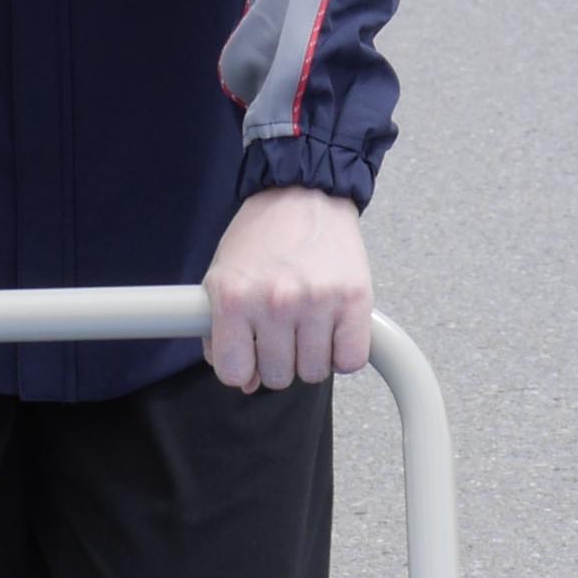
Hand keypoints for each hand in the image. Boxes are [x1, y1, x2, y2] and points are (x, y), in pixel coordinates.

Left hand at [204, 186, 371, 393]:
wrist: (303, 193)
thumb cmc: (261, 237)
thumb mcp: (222, 278)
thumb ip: (222, 334)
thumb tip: (246, 383)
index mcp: (233, 297)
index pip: (234, 373)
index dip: (243, 367)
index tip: (250, 351)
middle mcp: (275, 302)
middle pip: (278, 377)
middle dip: (279, 359)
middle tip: (282, 329)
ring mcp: (317, 301)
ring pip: (315, 373)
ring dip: (312, 356)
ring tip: (307, 323)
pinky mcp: (354, 299)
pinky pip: (350, 360)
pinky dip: (343, 352)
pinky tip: (332, 328)